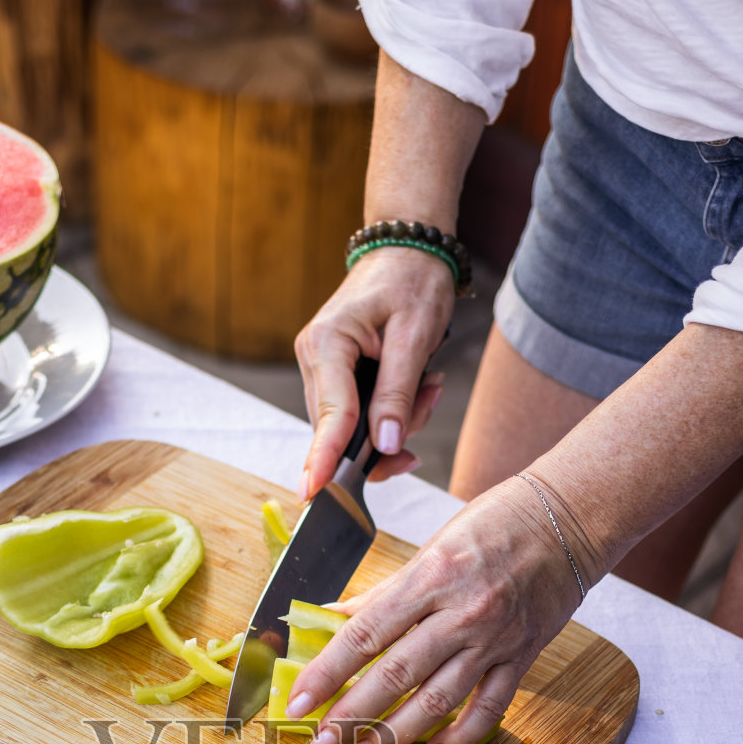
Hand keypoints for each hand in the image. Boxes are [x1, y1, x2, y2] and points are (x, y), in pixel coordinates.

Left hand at [285, 476, 593, 743]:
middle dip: (351, 715)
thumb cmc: (495, 524)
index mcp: (431, 577)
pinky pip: (487, 710)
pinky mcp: (521, 658)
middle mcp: (462, 613)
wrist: (569, 519)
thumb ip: (383, 592)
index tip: (298, 702)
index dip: (327, 673)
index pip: (365, 634)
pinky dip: (459, 737)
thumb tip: (333, 617)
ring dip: (395, 734)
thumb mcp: (431, 548)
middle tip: (321, 743)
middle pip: (396, 674)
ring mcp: (494, 640)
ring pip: (438, 701)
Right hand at [294, 246, 454, 498]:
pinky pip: (359, 414)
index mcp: (327, 344)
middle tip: (430, 396)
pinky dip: (391, 411)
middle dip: (388, 432)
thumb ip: (397, 394)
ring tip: (429, 383)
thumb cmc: (413, 281)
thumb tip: (383, 446)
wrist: (407, 250)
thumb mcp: (415, 336)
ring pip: (353, 427)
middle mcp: (314, 358)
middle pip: (341, 429)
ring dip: (397, 419)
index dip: (324, 459)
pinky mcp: (334, 375)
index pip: (329, 416)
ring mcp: (321, 368)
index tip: (312, 493)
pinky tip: (417, 385)